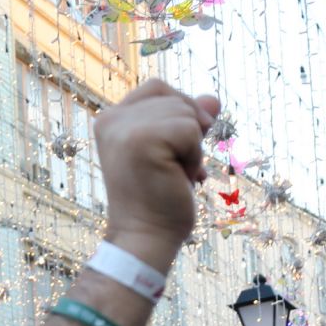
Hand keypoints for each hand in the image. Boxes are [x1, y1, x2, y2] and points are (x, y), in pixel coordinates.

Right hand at [94, 80, 220, 269]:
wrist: (147, 237)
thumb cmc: (161, 200)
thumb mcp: (177, 152)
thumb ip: (190, 122)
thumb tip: (214, 98)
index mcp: (112, 119)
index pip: (158, 87)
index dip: (183, 109)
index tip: (185, 145)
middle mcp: (111, 118)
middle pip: (174, 98)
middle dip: (190, 132)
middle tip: (176, 168)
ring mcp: (124, 128)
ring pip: (185, 114)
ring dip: (193, 148)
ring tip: (175, 175)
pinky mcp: (141, 140)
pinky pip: (190, 130)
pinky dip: (194, 157)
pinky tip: (180, 178)